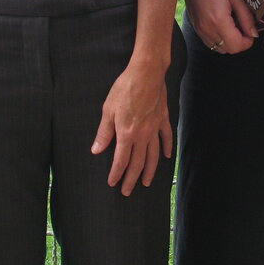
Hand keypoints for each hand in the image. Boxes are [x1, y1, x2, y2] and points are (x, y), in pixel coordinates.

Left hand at [91, 60, 172, 195]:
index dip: (116, 173)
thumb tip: (96, 149)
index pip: (121, 160)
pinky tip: (167, 157)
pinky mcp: (162, 119)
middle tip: (127, 191)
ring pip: (153, 155)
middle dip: (132, 178)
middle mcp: (142, 135)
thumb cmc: (125, 89)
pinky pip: (166, 137)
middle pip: (138, 163)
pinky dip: (167, 148)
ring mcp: (154, 128)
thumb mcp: (108, 110)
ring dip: (149, 170)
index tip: (112, 183)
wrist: (146, 73)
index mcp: (127, 134)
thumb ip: (104, 132)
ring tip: (147, 182)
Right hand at [182, 0, 256, 54]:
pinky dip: (220, 40)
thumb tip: (253, 33)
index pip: (236, 45)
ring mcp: (200, 31)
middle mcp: (208, 30)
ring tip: (233, 27)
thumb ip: (246, 17)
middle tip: (244, 29)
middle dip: (240, 43)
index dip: (248, 42)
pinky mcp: (196, 29)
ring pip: (219, 49)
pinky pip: (211, 44)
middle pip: (229, 50)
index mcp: (219, 21)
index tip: (251, 33)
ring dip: (230, 43)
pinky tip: (223, 27)